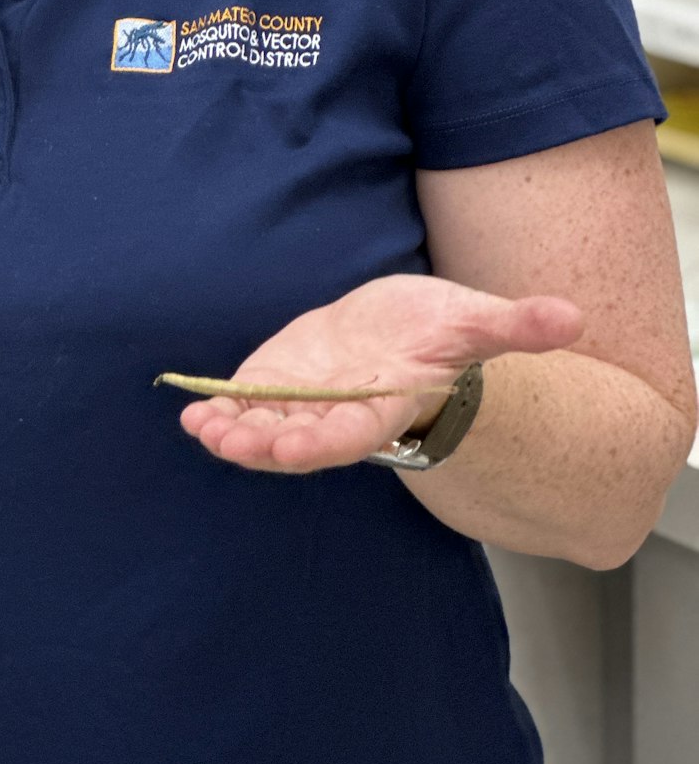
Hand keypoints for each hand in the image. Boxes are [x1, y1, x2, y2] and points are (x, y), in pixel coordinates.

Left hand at [177, 273, 583, 472]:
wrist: (406, 330)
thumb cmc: (442, 331)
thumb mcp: (476, 320)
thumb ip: (516, 325)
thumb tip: (573, 317)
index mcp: (386, 402)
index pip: (354, 431)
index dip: (320, 439)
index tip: (287, 445)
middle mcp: (341, 411)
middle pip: (300, 437)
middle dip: (264, 443)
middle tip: (230, 440)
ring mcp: (306, 401)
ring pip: (265, 427)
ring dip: (233, 432)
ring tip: (202, 426)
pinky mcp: (280, 383)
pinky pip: (246, 405)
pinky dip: (219, 410)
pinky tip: (192, 410)